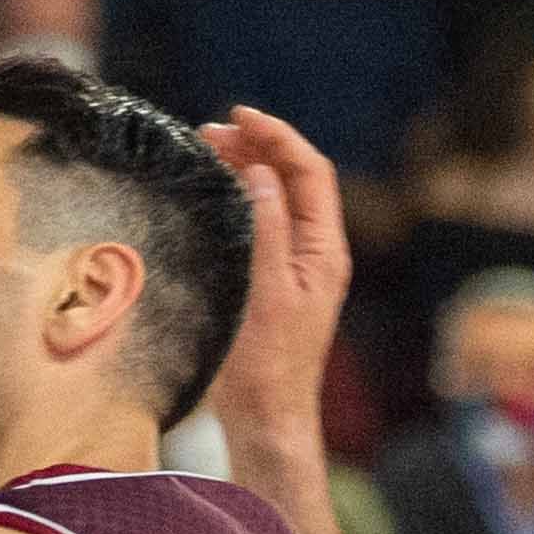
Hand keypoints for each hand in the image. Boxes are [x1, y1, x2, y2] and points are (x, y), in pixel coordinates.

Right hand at [197, 108, 352, 461]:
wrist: (266, 416)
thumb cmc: (267, 363)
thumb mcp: (268, 291)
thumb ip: (269, 229)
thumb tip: (261, 174)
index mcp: (324, 251)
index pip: (310, 173)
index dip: (278, 137)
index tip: (240, 116)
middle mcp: (315, 253)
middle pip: (294, 181)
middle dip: (258, 146)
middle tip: (211, 131)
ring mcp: (295, 266)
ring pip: (277, 200)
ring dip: (247, 168)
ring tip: (209, 148)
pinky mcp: (273, 281)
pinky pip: (262, 223)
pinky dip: (239, 197)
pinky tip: (214, 191)